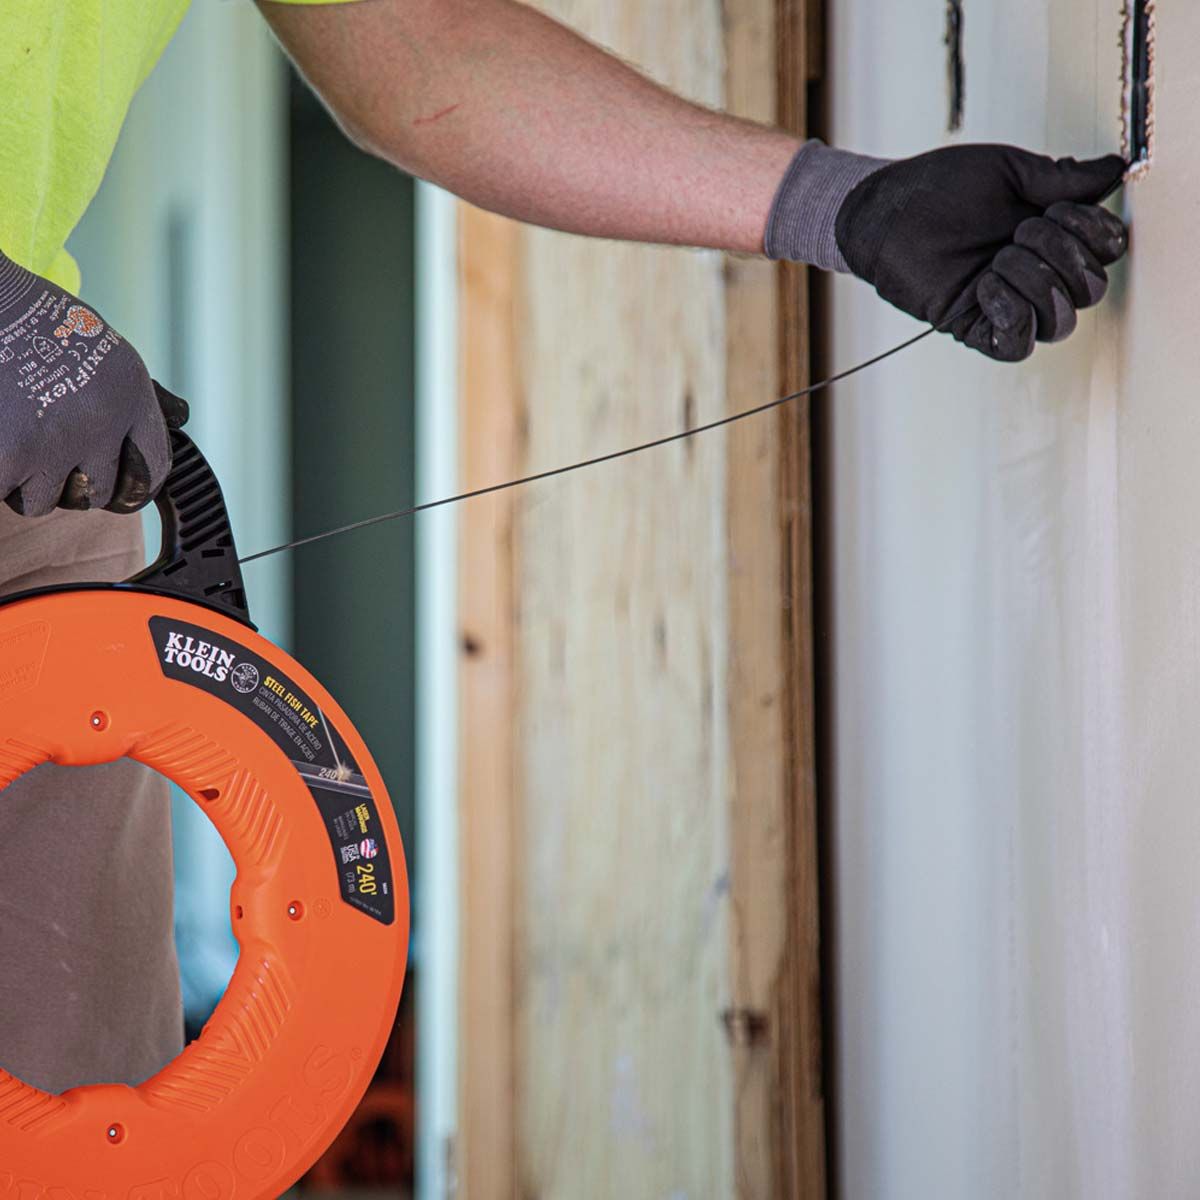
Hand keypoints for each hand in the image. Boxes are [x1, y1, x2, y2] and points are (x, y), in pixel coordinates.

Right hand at [0, 252, 183, 514]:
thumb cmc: (33, 320)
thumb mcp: (104, 347)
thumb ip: (131, 392)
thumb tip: (180, 417)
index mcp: (131, 396)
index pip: (153, 468)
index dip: (134, 483)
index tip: (118, 485)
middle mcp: (102, 424)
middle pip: (98, 494)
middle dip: (70, 484)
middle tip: (43, 454)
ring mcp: (56, 445)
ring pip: (43, 500)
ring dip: (23, 480)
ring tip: (9, 434)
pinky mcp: (9, 457)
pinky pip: (2, 491)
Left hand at [832, 145, 1128, 360]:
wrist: (887, 209)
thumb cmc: (940, 188)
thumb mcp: (1009, 172)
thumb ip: (1061, 178)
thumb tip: (1115, 169)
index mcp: (1052, 238)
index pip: (1106, 254)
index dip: (1096, 233)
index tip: (1060, 208)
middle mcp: (1035, 275)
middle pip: (1090, 290)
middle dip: (1063, 254)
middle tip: (1021, 231)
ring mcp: (1006, 304)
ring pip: (1060, 321)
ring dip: (1038, 283)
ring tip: (1000, 258)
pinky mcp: (973, 326)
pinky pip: (1016, 346)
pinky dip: (1014, 316)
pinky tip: (988, 286)